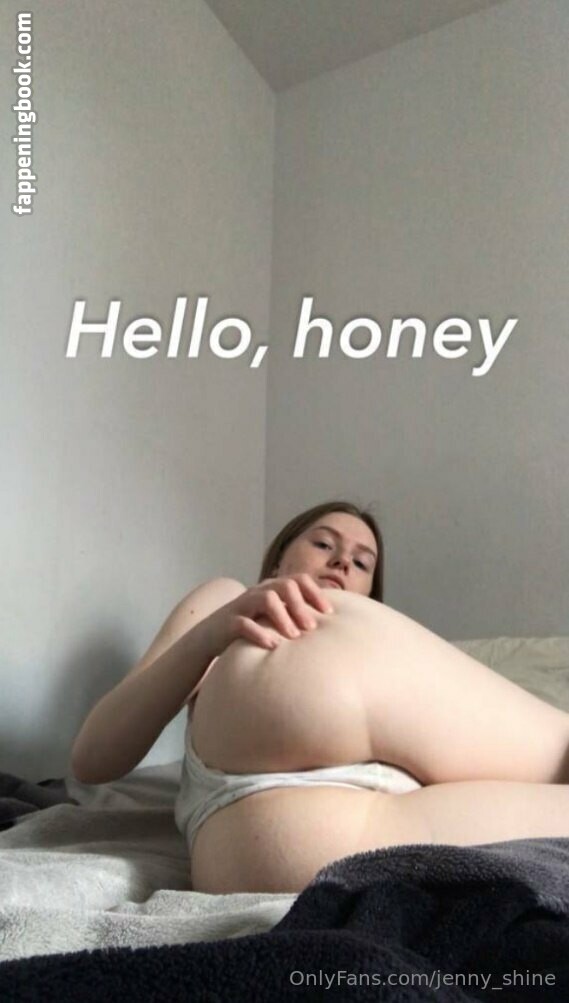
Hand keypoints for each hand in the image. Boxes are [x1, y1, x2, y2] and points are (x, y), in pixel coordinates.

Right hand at [208, 574, 333, 652]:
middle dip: (301, 606)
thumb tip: (325, 625)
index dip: (315, 593)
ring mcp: (242, 606)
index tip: (329, 613)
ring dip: (283, 617)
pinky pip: (244, 623)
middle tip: (313, 628)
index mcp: (272, 588)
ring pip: (266, 599)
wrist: (210, 637)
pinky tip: (272, 645)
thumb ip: (294, 616)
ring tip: (294, 636)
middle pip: (285, 586)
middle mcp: (258, 592)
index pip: (298, 580)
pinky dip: (259, 633)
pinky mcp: (228, 623)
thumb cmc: (250, 629)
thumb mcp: (272, 619)